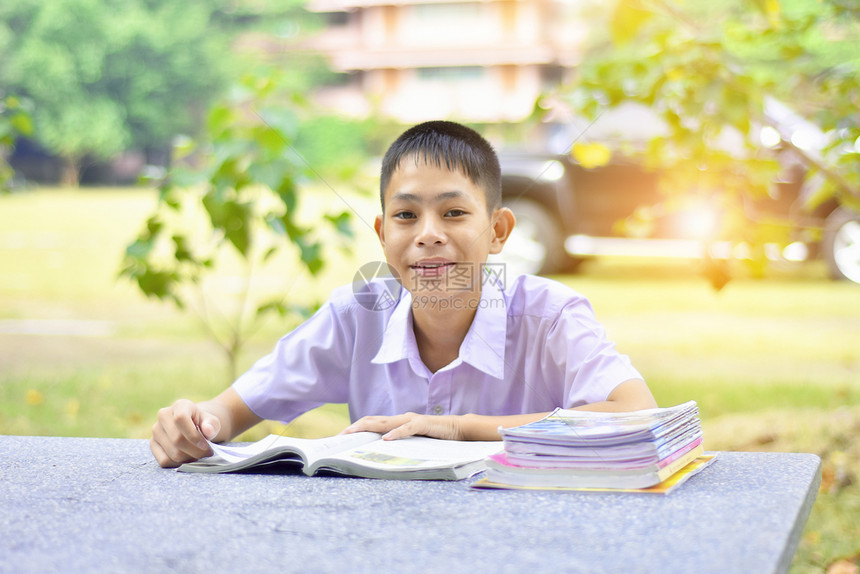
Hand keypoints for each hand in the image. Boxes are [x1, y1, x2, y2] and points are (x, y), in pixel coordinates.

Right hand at [150, 399, 221, 467]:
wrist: (194, 426)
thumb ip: (212, 425)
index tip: (206, 445)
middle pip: (177, 439)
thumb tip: (208, 431)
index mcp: (180, 405)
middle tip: (207, 453)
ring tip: (199, 454)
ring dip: (189, 458)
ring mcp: (156, 430)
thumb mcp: (212, 421)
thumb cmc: (204, 423)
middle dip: (196, 451)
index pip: (180, 419)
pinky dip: (178, 464)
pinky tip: (187, 458)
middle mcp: (163, 415)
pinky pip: (164, 461)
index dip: (193, 435)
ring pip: (172, 453)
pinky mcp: (153, 444)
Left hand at [341, 412, 463, 440]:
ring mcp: (410, 420)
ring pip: (385, 422)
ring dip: (367, 427)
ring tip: (353, 433)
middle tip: (340, 436)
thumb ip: (399, 445)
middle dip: (355, 427)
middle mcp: (401, 419)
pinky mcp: (422, 424)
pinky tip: (386, 439)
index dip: (356, 428)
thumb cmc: (435, 437)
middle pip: (373, 420)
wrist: (458, 429)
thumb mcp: (413, 442)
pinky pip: (406, 428)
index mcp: (397, 423)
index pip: (372, 423)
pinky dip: (395, 433)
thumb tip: (381, 456)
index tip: (342, 437)